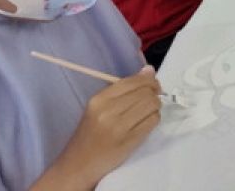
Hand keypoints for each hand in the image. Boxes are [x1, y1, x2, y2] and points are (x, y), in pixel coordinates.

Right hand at [40, 68, 161, 188]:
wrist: (79, 164)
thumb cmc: (90, 133)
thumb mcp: (99, 107)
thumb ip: (124, 88)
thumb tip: (149, 70)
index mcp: (100, 99)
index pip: (134, 81)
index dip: (149, 81)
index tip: (152, 85)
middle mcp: (108, 110)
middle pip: (146, 92)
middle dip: (154, 94)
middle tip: (151, 100)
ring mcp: (119, 126)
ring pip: (152, 105)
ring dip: (155, 107)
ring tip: (147, 112)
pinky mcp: (129, 140)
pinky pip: (153, 121)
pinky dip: (154, 119)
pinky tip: (145, 123)